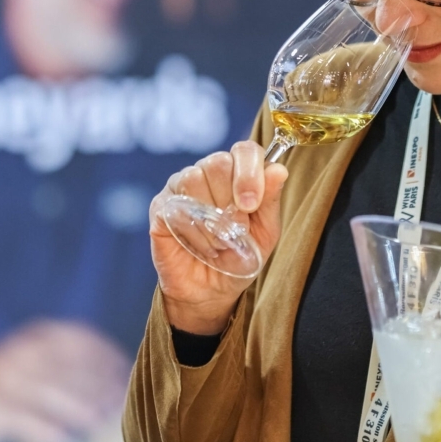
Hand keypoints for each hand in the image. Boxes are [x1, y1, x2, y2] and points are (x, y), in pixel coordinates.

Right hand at [0, 320, 130, 441]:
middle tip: (121, 400)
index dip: (108, 354)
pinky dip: (49, 430)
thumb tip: (122, 374)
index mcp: (40, 334)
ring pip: (54, 393)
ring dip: (82, 408)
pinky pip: (28, 419)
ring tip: (99, 419)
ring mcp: (7, 377)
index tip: (127, 370)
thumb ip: (74, 360)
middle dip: (101, 385)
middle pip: (73, 366)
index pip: (82, 338)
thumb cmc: (11, 376)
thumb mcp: (41, 355)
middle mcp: (24, 350)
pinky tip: (64, 437)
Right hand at [150, 140, 288, 333]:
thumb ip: (270, 200)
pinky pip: (176, 206)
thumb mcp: (265, 232)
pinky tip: (201, 247)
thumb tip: (279, 169)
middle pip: (218, 162)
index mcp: (237, 173)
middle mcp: (207, 173)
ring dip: (212, 219)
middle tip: (235, 230)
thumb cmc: (240, 258)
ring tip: (219, 242)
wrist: (211, 291)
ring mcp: (181, 187)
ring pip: (194, 179)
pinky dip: (193, 231)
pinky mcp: (161, 207)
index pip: (244, 150)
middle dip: (230, 200)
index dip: (249, 173)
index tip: (250, 205)